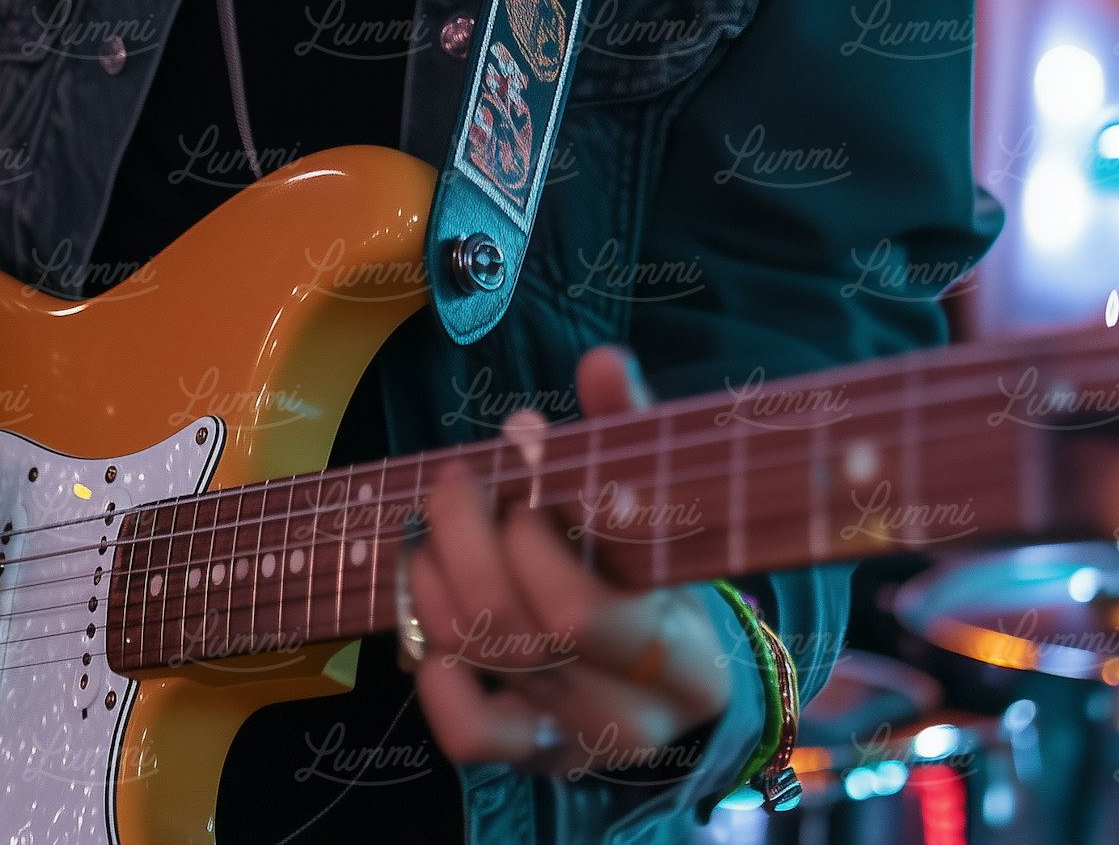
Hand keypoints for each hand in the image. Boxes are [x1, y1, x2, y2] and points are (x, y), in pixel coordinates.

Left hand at [399, 344, 731, 781]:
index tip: (530, 471)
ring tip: (438, 520)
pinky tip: (435, 604)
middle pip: (521, 633)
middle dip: (471, 538)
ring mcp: (575, 741)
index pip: (587, 614)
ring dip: (439, 574)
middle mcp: (632, 717)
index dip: (538, 538)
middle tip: (461, 480)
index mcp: (685, 658)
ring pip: (483, 660)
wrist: (677, 667)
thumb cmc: (663, 564)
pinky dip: (434, 665)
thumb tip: (604, 364)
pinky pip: (466, 731)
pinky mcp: (529, 754)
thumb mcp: (662, 497)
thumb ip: (632, 430)